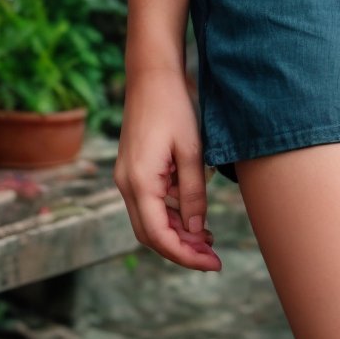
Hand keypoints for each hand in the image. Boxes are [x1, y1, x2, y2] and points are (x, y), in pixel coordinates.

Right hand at [113, 65, 221, 270]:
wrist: (151, 75)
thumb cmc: (174, 107)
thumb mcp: (192, 150)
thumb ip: (194, 192)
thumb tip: (198, 230)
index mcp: (139, 182)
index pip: (159, 235)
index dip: (185, 255)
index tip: (212, 263)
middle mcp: (126, 184)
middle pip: (150, 234)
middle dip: (181, 249)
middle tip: (213, 256)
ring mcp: (126, 177)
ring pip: (148, 220)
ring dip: (176, 233)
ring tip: (209, 239)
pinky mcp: (131, 170)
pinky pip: (148, 203)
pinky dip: (169, 214)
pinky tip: (193, 213)